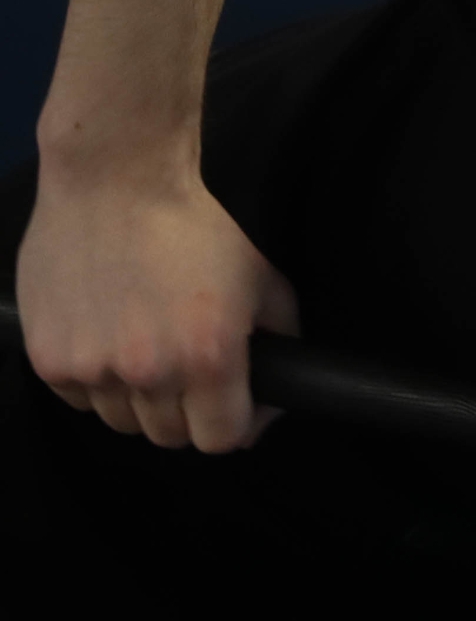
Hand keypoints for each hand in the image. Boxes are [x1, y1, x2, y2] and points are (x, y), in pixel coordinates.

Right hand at [15, 168, 299, 451]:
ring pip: (121, 421)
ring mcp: (92, 368)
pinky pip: (78, 398)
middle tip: (190, 377)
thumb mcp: (263, 278)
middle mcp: (148, 372)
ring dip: (139, 401)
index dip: (235, 427)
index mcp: (208, 358)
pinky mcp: (47, 357)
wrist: (116, 180)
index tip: (236, 407)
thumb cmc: (197, 223)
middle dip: (187, 413)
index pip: (220, 439)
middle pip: (169, 436)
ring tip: (146, 353)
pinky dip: (95, 383)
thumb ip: (280, 337)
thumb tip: (283, 382)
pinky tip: (107, 342)